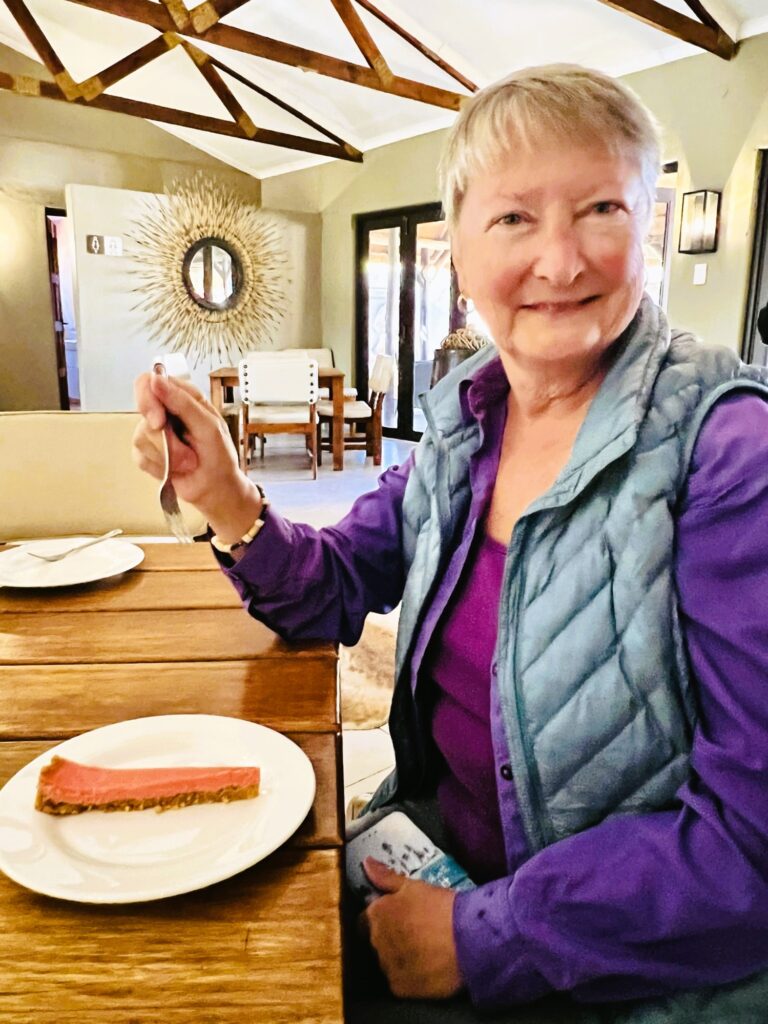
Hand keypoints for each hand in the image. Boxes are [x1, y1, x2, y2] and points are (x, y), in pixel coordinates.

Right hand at [132, 373, 259, 534]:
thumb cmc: (219, 457)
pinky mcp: (147, 453)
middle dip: (162, 436)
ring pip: (141, 436)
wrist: (216, 490)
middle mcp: (166, 411)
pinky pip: (140, 456)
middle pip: (142, 408)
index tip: (159, 420)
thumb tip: (157, 380)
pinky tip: (175, 469)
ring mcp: (155, 432)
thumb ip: (183, 402)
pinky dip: (160, 466)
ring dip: (169, 456)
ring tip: (189, 462)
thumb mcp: (209, 426)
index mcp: (183, 397)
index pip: (150, 381)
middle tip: (181, 452)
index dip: (148, 397)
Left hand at [363, 857, 462, 999]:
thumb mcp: (413, 886)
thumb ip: (386, 877)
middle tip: (414, 934)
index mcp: (376, 914)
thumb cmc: (441, 907)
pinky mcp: (399, 988)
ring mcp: (386, 967)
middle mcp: (375, 941)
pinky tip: (426, 968)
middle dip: (389, 938)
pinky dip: (408, 976)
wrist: (467, 940)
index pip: (364, 920)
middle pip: (375, 942)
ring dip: (397, 958)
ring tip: (422, 952)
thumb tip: (366, 863)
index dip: (381, 920)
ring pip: (386, 963)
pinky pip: (398, 982)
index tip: (397, 919)